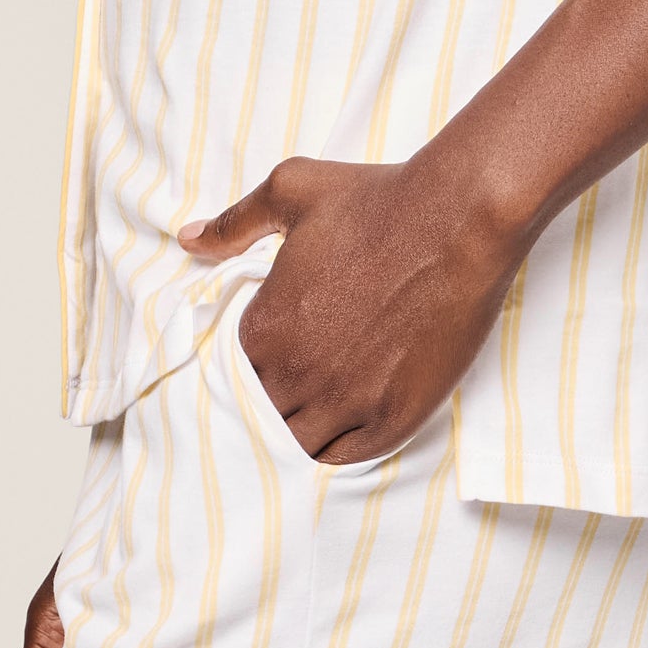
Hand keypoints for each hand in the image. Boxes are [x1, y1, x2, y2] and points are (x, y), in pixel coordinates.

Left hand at [178, 152, 524, 466]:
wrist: (459, 218)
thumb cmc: (376, 199)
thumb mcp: (291, 190)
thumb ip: (234, 222)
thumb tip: (188, 240)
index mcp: (263, 328)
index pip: (239, 373)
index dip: (262, 361)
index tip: (288, 344)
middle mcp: (296, 374)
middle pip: (268, 414)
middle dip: (282, 396)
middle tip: (312, 372)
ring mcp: (346, 401)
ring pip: (303, 443)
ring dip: (308, 426)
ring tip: (330, 400)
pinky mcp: (394, 417)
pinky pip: (348, 458)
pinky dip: (342, 447)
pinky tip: (351, 424)